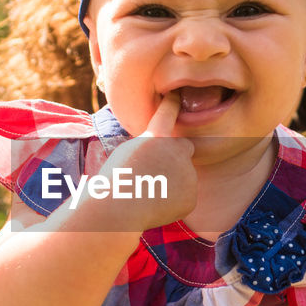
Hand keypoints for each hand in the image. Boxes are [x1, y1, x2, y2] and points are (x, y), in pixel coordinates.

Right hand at [100, 92, 195, 229]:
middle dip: (177, 155)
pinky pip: (184, 196)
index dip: (172, 104)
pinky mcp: (191, 196)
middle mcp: (177, 151)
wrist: (119, 210)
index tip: (176, 95)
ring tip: (148, 194)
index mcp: (155, 138)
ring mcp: (187, 174)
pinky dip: (174, 202)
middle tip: (157, 171)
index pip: (166, 114)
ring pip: (183, 176)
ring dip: (171, 182)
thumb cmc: (114, 182)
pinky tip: (155, 206)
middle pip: (185, 147)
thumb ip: (148, 149)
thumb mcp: (125, 154)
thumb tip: (161, 158)